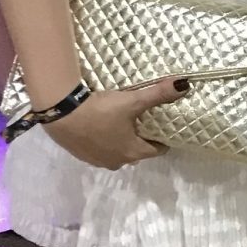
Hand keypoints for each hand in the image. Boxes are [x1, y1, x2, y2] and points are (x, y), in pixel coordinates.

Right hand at [40, 78, 187, 169]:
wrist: (61, 114)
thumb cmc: (101, 110)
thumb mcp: (132, 100)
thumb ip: (158, 94)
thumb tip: (185, 85)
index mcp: (132, 152)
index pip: (156, 151)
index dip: (163, 140)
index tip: (165, 128)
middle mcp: (116, 161)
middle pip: (137, 152)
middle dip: (142, 139)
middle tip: (145, 121)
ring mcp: (97, 160)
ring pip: (118, 152)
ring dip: (122, 141)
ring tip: (124, 122)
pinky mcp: (81, 155)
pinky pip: (100, 150)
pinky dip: (105, 140)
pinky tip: (102, 126)